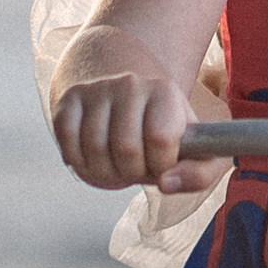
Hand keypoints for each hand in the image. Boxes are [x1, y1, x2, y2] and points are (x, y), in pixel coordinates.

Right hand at [52, 65, 219, 193]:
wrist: (126, 98)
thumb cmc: (164, 131)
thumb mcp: (196, 149)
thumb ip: (200, 174)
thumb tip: (167, 184)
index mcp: (165, 91)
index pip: (161, 139)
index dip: (160, 164)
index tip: (160, 161)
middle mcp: (130, 83)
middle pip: (126, 148)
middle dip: (131, 173)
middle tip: (135, 168)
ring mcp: (96, 89)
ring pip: (94, 149)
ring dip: (104, 173)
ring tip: (116, 165)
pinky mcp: (69, 100)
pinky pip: (68, 143)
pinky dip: (79, 162)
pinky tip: (93, 158)